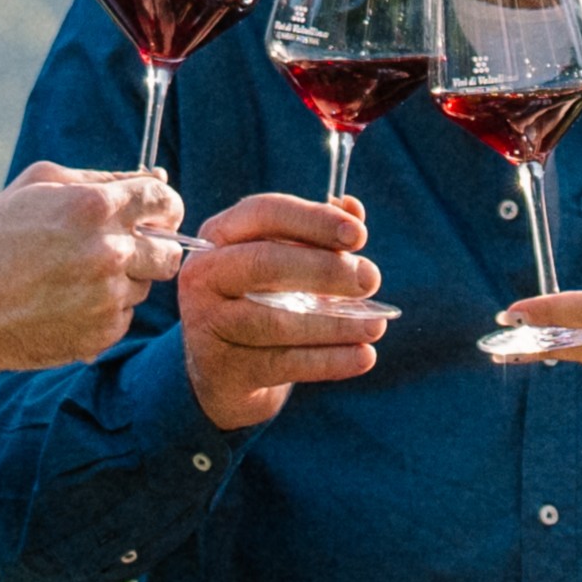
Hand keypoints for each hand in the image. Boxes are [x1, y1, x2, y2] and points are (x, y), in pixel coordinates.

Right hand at [0, 164, 184, 391]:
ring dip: (122, 279)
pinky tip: (66, 303)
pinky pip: (125, 316)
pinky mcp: (103, 333)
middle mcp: (108, 252)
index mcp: (93, 207)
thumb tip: (156, 179)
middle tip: (120, 248)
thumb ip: (100, 178)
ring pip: (145, 285)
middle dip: (153, 246)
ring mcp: (107, 297)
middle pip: (169, 250)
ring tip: (73, 277)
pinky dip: (105, 309)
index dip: (164, 207)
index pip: (165, 201)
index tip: (155, 214)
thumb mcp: (36, 185)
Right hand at [176, 192, 392, 434]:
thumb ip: (316, 235)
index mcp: (220, 236)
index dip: (314, 220)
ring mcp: (208, 324)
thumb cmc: (260, 302)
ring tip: (376, 325)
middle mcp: (205, 275)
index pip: (264, 213)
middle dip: (325, 269)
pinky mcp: (223, 369)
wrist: (222, 372)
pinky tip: (363, 356)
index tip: (359, 236)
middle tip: (370, 279)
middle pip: (265, 263)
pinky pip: (283, 363)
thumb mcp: (281, 263)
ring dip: (335, 323)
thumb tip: (353, 210)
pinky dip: (329, 361)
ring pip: (275, 321)